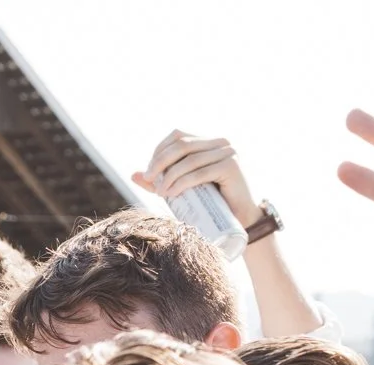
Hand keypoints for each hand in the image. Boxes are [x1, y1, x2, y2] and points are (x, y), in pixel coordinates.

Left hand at [133, 130, 259, 223]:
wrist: (240, 219)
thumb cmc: (210, 204)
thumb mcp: (181, 188)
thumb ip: (160, 180)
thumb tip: (133, 175)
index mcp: (209, 142)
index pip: (179, 136)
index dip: (160, 151)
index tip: (148, 172)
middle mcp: (220, 142)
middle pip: (182, 144)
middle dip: (160, 161)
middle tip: (148, 179)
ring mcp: (228, 152)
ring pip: (190, 159)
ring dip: (170, 175)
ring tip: (160, 192)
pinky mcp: (231, 167)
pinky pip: (201, 172)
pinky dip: (183, 182)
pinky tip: (171, 193)